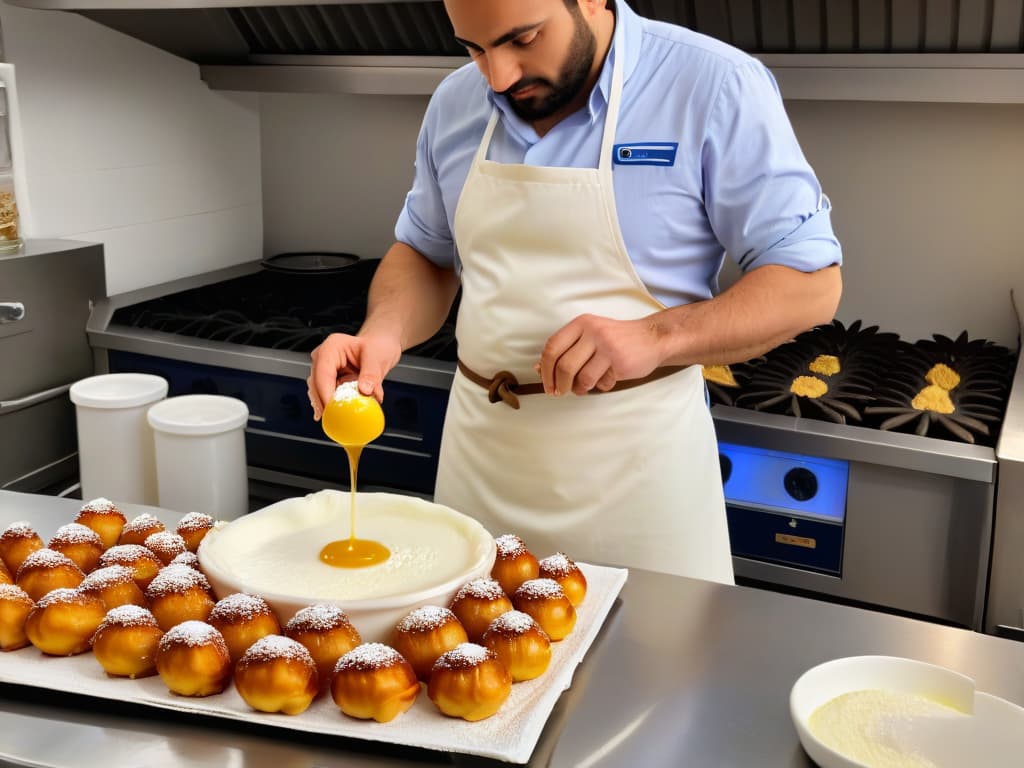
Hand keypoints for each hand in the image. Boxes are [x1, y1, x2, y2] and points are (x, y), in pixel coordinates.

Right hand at [307, 332, 402, 420]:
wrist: (380, 348)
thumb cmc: (377, 347)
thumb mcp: (377, 357)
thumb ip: (371, 374)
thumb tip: (365, 390)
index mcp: (331, 348)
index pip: (322, 373)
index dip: (325, 393)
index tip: (332, 409)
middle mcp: (323, 359)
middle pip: (316, 385)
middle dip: (325, 404)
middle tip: (335, 420)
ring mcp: (325, 372)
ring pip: (319, 394)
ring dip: (330, 407)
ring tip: (340, 419)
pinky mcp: (330, 384)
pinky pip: (329, 398)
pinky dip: (336, 407)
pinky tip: (341, 416)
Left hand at [538, 313, 665, 395]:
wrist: (652, 338)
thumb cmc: (616, 340)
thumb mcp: (589, 337)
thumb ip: (566, 349)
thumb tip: (540, 368)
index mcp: (581, 323)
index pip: (553, 347)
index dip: (545, 369)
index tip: (546, 383)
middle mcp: (592, 332)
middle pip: (564, 365)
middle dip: (559, 384)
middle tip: (559, 392)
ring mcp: (607, 346)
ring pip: (581, 377)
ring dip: (579, 389)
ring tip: (582, 388)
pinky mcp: (619, 362)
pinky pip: (600, 383)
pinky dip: (599, 387)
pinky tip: (605, 380)